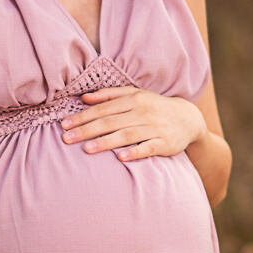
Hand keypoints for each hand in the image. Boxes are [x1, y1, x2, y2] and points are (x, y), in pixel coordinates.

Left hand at [59, 86, 207, 160]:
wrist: (188, 118)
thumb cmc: (154, 106)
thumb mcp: (135, 95)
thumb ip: (109, 95)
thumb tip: (84, 97)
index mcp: (133, 99)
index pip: (103, 108)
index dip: (83, 116)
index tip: (64, 125)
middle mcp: (142, 112)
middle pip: (110, 121)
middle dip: (87, 130)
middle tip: (67, 139)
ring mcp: (154, 128)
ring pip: (127, 134)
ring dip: (106, 141)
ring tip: (87, 149)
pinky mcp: (164, 143)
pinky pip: (148, 148)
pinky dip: (135, 152)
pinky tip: (121, 158)